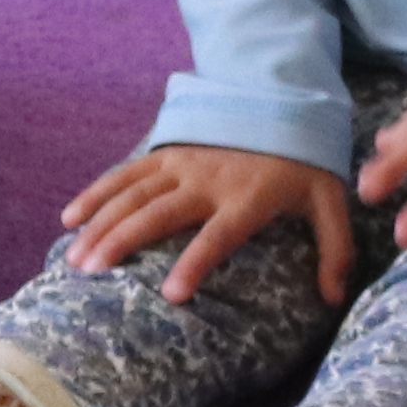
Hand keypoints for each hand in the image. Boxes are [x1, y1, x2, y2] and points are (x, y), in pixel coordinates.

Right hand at [59, 143, 359, 307]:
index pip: (218, 235)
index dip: (195, 263)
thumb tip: (335, 298)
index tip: (170, 295)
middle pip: (160, 212)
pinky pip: (126, 173)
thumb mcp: (330, 205)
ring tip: (75, 255)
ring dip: (102, 222)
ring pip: (134, 193)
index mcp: (247, 199)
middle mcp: (208, 181)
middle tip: (93, 271)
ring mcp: (183, 164)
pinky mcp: (168, 154)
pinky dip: (97, 192)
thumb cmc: (304, 168)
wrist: (287, 108)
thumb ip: (335, 250)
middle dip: (124, 240)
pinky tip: (71, 217)